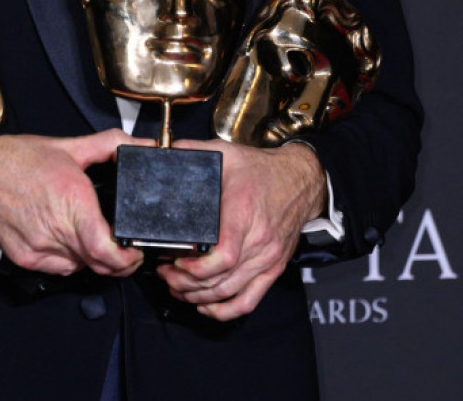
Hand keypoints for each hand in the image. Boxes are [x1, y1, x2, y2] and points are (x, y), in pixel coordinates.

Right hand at [0, 129, 144, 276]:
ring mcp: (38, 246)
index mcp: (73, 200)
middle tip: (123, 249)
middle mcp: (56, 228)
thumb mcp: (71, 146)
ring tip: (94, 238)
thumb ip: (111, 144)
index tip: (135, 252)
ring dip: (92, 259)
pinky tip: (68, 239)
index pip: (105, 250)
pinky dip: (70, 259)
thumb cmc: (25, 158)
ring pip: (79, 267)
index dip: (126, 259)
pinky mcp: (24, 258)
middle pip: (97, 264)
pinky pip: (58, 269)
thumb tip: (143, 143)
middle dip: (117, 261)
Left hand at [158, 140, 325, 320]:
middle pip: (221, 279)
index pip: (223, 255)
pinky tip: (205, 305)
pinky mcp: (273, 268)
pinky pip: (249, 300)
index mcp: (243, 211)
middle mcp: (258, 239)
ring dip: (199, 297)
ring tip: (177, 288)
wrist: (300, 180)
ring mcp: (267, 258)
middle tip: (165, 275)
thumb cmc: (261, 169)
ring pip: (230, 293)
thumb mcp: (226, 153)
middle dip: (186, 284)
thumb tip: (162, 153)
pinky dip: (225, 310)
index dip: (195, 268)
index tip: (174, 263)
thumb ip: (193, 151)